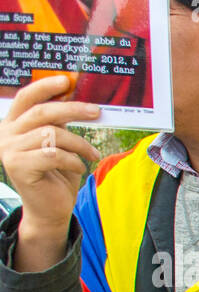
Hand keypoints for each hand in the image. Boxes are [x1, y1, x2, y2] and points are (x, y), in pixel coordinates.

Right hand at [0, 76, 101, 270]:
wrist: (50, 210)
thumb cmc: (57, 175)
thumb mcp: (58, 144)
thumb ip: (59, 123)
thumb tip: (77, 99)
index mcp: (13, 124)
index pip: (26, 97)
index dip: (46, 87)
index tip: (67, 81)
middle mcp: (6, 134)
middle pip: (42, 112)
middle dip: (73, 109)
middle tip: (97, 111)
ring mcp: (10, 150)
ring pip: (52, 134)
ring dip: (79, 143)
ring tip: (91, 153)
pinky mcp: (19, 167)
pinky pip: (53, 154)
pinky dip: (73, 160)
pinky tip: (79, 167)